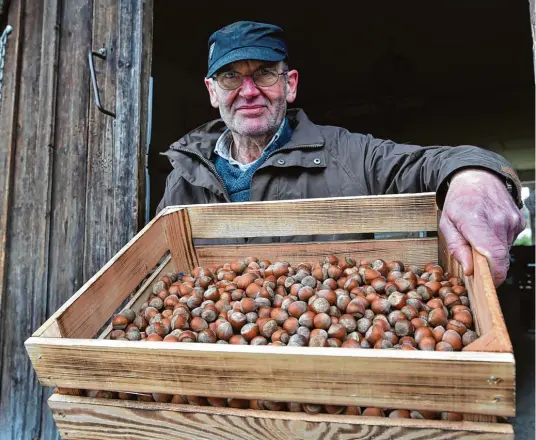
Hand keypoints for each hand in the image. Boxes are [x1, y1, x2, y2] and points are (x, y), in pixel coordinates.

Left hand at [439, 169, 525, 285]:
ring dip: (491, 250)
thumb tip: (469, 269)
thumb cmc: (459, 201)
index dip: (494, 275)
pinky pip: (509, 240)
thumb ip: (456, 247)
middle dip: (487, 264)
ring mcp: (512, 220)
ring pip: (504, 250)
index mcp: (476, 220)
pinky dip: (499, 241)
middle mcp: (498, 220)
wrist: (477, 177)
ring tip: (479, 235)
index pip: (493, 255)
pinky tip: (489, 228)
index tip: (487, 283)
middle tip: (473, 258)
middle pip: (499, 257)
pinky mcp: (519, 220)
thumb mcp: (446, 223)